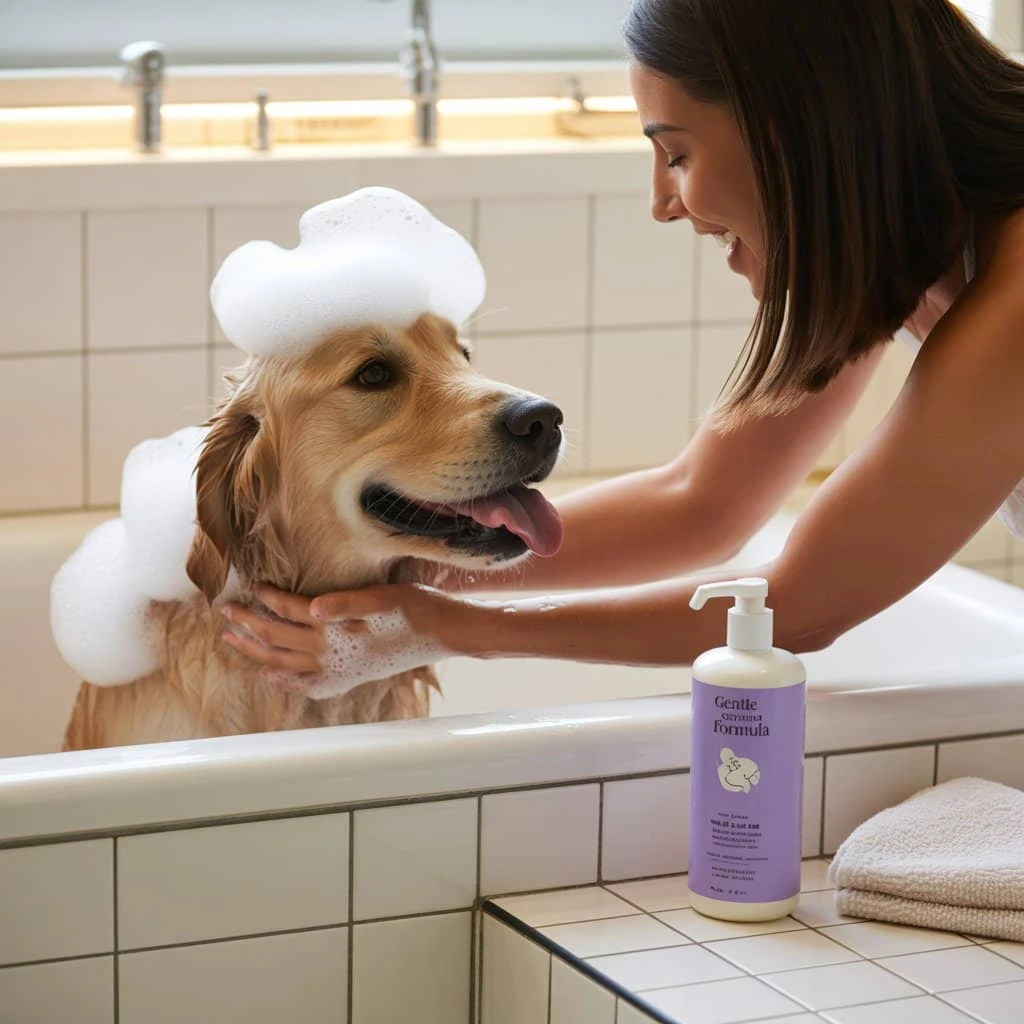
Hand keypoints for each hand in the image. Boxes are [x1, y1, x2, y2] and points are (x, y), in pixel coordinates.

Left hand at [220, 582, 457, 699]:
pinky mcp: (348, 676)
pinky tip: (270, 675)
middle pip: (277, 637)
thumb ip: (346, 602)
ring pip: (284, 661)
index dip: (266, 596)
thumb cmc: (416, 609)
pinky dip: (285, 681)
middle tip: (224, 611)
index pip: (288, 609)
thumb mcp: (383, 597)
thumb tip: (312, 607)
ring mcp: (338, 668)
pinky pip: (307, 685)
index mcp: (337, 628)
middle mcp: (332, 652)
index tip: (250, 583)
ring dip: (256, 650)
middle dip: (247, 624)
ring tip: (232, 640)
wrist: (442, 635)